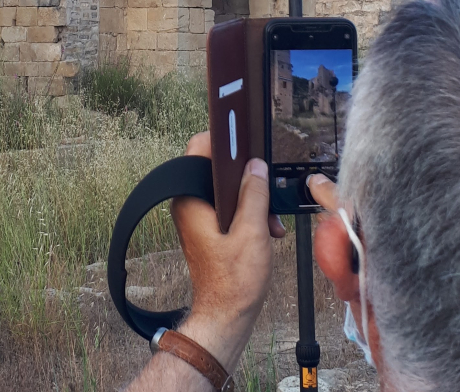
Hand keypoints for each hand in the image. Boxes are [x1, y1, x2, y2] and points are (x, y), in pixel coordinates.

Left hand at [170, 132, 284, 371]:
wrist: (226, 318)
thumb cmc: (233, 283)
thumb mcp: (252, 232)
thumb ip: (254, 194)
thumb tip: (256, 166)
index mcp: (191, 198)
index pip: (199, 149)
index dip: (223, 140)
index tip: (245, 141)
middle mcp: (189, 203)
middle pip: (218, 168)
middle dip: (247, 178)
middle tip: (265, 192)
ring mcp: (198, 215)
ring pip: (227, 189)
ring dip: (252, 199)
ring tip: (270, 221)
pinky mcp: (209, 227)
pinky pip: (229, 206)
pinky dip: (248, 213)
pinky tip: (266, 229)